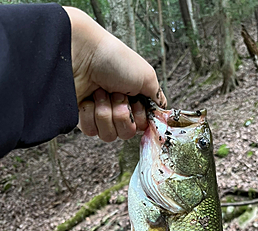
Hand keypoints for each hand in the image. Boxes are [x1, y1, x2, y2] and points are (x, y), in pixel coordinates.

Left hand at [63, 7, 166, 141]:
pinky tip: (87, 99)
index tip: (136, 102)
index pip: (142, 125)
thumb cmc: (114, 59)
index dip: (139, 118)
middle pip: (126, 133)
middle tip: (116, 95)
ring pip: (109, 135)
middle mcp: (117, 107)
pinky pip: (91, 131)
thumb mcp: (146, 76)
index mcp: (134, 99)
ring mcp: (99, 114)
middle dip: (122, 115)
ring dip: (106, 114)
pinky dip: (90, 115)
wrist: (82, 54)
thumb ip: (157, 98)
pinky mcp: (81, 117)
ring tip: (99, 93)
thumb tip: (162, 112)